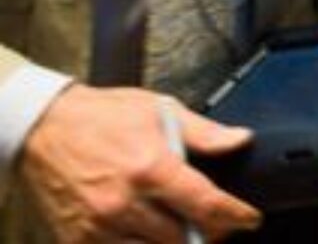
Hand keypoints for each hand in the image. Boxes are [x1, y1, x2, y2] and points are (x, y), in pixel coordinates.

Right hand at [18, 85, 258, 243]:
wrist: (44, 127)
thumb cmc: (102, 117)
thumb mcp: (159, 110)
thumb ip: (204, 132)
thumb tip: (240, 140)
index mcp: (150, 168)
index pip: (206, 206)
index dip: (235, 217)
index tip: (250, 220)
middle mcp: (124, 202)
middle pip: (183, 237)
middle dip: (208, 232)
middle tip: (215, 222)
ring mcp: (99, 225)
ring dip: (174, 243)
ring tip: (182, 227)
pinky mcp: (78, 238)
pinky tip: (148, 234)